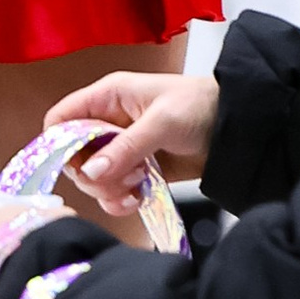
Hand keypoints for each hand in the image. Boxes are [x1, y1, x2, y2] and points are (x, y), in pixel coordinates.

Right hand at [50, 70, 219, 210]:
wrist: (239, 126)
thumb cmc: (201, 106)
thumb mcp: (162, 121)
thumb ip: (126, 147)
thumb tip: (91, 173)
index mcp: (108, 98)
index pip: (62, 119)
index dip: (60, 144)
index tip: (78, 166)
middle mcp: (109, 124)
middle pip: (75, 157)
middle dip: (92, 175)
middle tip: (121, 178)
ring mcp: (123, 150)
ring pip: (93, 179)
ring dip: (109, 190)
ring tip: (137, 185)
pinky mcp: (137, 172)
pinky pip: (114, 192)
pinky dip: (121, 200)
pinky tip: (138, 198)